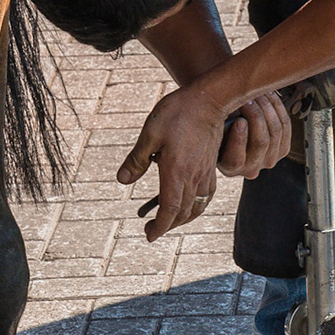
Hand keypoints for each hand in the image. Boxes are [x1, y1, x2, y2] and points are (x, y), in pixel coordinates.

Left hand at [119, 86, 226, 241]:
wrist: (209, 99)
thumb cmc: (177, 113)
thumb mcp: (149, 133)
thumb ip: (136, 160)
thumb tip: (122, 182)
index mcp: (176, 172)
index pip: (169, 210)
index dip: (159, 227)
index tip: (149, 235)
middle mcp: (193, 177)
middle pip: (183, 213)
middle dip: (167, 226)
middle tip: (151, 230)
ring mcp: (205, 172)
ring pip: (197, 207)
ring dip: (183, 219)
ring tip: (169, 221)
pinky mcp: (211, 166)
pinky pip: (206, 196)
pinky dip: (196, 207)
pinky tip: (190, 204)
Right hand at [218, 92, 290, 178]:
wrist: (231, 135)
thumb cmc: (217, 129)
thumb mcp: (213, 129)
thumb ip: (218, 124)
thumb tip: (232, 110)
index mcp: (230, 167)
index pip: (236, 159)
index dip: (239, 139)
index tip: (239, 120)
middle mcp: (251, 169)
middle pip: (261, 142)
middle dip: (255, 115)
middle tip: (247, 97)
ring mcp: (270, 160)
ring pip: (275, 131)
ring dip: (267, 107)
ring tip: (257, 92)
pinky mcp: (283, 149)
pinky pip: (285, 125)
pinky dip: (277, 107)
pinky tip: (269, 94)